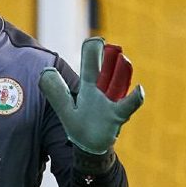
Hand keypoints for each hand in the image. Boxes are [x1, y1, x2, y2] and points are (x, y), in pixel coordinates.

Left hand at [38, 37, 144, 154]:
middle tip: (103, 41)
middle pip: (103, 70)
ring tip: (123, 59)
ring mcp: (111, 102)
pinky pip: (127, 106)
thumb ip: (55, 92)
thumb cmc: (80, 125)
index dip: (92, 50)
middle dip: (103, 56)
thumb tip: (46, 71)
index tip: (97, 40)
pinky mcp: (117, 116)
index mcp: (88, 86)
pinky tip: (139, 90)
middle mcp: (101, 91)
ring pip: (117, 83)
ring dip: (121, 71)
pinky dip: (134, 99)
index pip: (90, 65)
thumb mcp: (65, 109)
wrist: (92, 146)